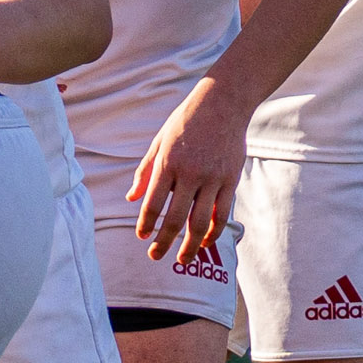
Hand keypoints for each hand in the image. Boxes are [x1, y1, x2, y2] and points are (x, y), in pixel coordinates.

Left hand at [129, 78, 245, 264]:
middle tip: (156, 256)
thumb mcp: (160, 141)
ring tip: (182, 259)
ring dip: (190, 246)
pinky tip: (204, 242)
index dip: (146, 224)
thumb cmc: (186, 121)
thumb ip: (145, 171)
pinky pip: (222, 214)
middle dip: (164, 242)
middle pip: (175, 219)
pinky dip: (214, 232)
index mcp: (168, 163)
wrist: (222, 103)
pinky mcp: (231, 180)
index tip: (142, 237)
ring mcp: (213, 178)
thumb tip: (131, 199)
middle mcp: (190, 173)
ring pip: (201, 222)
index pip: (153, 203)